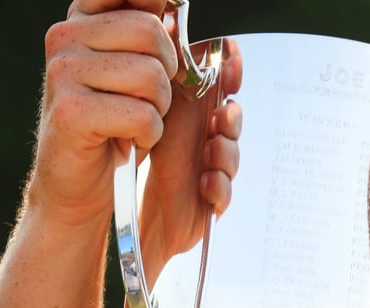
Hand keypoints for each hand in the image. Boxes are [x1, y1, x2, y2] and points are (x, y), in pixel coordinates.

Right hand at [29, 0, 178, 228]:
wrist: (78, 180)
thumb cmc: (114, 122)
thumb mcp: (133, 68)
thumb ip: (148, 31)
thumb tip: (172, 4)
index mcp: (82, 18)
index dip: (155, 6)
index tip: (162, 26)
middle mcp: (65, 36)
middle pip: (151, 32)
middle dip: (167, 72)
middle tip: (149, 97)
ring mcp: (64, 72)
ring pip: (151, 76)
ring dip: (159, 108)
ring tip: (136, 120)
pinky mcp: (72, 112)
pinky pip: (142, 114)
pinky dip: (149, 134)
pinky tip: (129, 139)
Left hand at [138, 36, 242, 282]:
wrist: (137, 213)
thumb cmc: (145, 159)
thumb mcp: (153, 114)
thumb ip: (166, 80)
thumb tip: (168, 32)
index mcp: (196, 112)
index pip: (223, 85)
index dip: (231, 73)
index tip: (229, 65)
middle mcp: (209, 137)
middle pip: (233, 118)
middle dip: (231, 116)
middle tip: (222, 115)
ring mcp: (215, 168)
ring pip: (231, 154)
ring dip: (224, 152)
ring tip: (210, 154)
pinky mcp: (213, 200)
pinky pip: (226, 192)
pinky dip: (219, 187)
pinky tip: (205, 184)